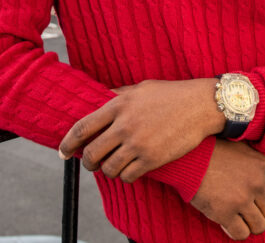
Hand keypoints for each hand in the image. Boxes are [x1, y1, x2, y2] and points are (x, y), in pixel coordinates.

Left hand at [58, 78, 223, 181]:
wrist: (201, 105)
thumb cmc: (173, 94)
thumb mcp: (142, 88)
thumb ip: (119, 95)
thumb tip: (101, 97)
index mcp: (118, 104)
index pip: (82, 127)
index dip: (67, 143)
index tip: (62, 152)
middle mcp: (124, 125)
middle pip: (91, 153)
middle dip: (87, 163)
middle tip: (91, 164)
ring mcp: (138, 143)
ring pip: (108, 168)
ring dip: (108, 171)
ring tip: (113, 167)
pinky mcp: (152, 158)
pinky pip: (128, 176)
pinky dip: (125, 177)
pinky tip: (130, 171)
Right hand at [190, 139, 264, 239]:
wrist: (188, 158)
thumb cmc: (213, 152)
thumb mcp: (242, 150)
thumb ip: (258, 166)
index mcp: (263, 167)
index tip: (264, 206)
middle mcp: (256, 184)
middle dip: (260, 215)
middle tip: (247, 212)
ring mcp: (241, 199)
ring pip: (259, 227)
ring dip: (249, 225)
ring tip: (238, 218)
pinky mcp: (224, 213)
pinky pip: (241, 234)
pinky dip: (236, 232)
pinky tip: (228, 224)